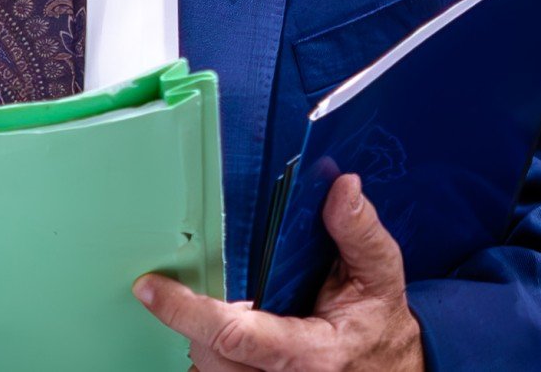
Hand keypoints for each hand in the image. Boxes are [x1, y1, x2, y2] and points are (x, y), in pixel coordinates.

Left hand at [133, 174, 422, 370]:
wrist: (391, 370)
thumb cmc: (378, 324)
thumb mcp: (381, 276)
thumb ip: (360, 233)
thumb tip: (342, 188)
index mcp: (314, 353)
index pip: (235, 335)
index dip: (186, 311)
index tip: (149, 287)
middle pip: (209, 356)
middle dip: (195, 319)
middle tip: (193, 288)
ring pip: (209, 369)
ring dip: (202, 336)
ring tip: (221, 308)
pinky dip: (213, 350)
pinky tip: (228, 328)